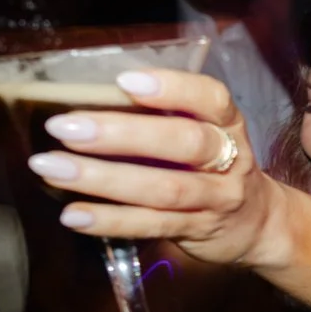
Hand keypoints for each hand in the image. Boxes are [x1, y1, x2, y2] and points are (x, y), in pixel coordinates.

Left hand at [29, 69, 285, 268]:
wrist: (259, 223)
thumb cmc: (214, 167)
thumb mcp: (206, 134)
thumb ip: (165, 118)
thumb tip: (88, 99)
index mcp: (228, 125)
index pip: (211, 99)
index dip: (173, 88)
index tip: (125, 80)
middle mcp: (230, 160)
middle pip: (184, 144)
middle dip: (122, 134)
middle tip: (65, 127)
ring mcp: (217, 198)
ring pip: (164, 188)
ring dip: (103, 178)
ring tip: (52, 168)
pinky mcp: (198, 231)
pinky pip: (152, 225)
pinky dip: (111, 220)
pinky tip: (73, 214)